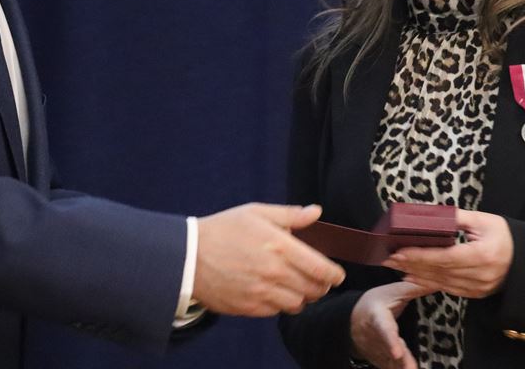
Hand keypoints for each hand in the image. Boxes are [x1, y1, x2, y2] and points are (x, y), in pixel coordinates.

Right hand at [193, 203, 345, 316]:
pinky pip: (276, 312)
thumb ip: (290, 215)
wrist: (188, 256)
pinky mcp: (249, 307)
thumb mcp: (256, 212)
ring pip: (298, 304)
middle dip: (321, 286)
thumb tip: (316, 212)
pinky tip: (276, 292)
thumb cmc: (222, 229)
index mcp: (280, 246)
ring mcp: (261, 293)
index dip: (334, 274)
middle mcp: (274, 272)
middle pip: (314, 290)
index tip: (336, 275)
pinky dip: (282, 305)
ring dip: (302, 297)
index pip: (321, 268)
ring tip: (298, 287)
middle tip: (318, 280)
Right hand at [349, 281, 435, 368]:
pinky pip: (392, 368)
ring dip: (402, 367)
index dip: (391, 341)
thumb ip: (413, 288)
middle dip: (401, 362)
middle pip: (390, 353)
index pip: (384, 330)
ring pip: (392, 365)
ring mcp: (379, 353)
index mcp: (377, 318)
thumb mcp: (391, 291)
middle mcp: (377, 339)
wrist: (354, 320)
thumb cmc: (374, 303)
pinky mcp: (383, 362)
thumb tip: (438, 281)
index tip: (397, 353)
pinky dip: (401, 368)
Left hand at [382, 210, 512, 298]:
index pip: (444, 257)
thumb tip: (432, 215)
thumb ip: (458, 218)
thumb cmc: (505, 237)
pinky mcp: (474, 294)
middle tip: (387, 258)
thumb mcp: (485, 220)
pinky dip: (428, 283)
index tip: (398, 251)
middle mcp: (479, 276)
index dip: (419, 255)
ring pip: (440, 282)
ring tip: (395, 267)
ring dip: (415, 275)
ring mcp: (477, 288)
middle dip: (410, 264)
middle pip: (438, 271)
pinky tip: (412, 277)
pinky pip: (447, 289)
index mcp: (481, 255)